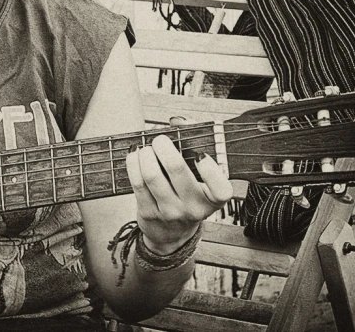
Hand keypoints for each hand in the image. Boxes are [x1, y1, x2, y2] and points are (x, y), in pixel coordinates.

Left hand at [125, 131, 232, 255]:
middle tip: (160, 140)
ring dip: (145, 155)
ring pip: (153, 176)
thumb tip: (178, 121)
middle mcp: (194, 208)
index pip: (221, 189)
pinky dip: (134, 164)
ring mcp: (170, 213)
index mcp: (213, 200)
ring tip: (146, 148)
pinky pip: (138, 183)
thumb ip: (194, 146)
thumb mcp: (199, 179)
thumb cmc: (187, 193)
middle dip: (164, 148)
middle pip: (177, 171)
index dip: (211, 170)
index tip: (200, 155)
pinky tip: (135, 155)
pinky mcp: (149, 213)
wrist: (171, 233)